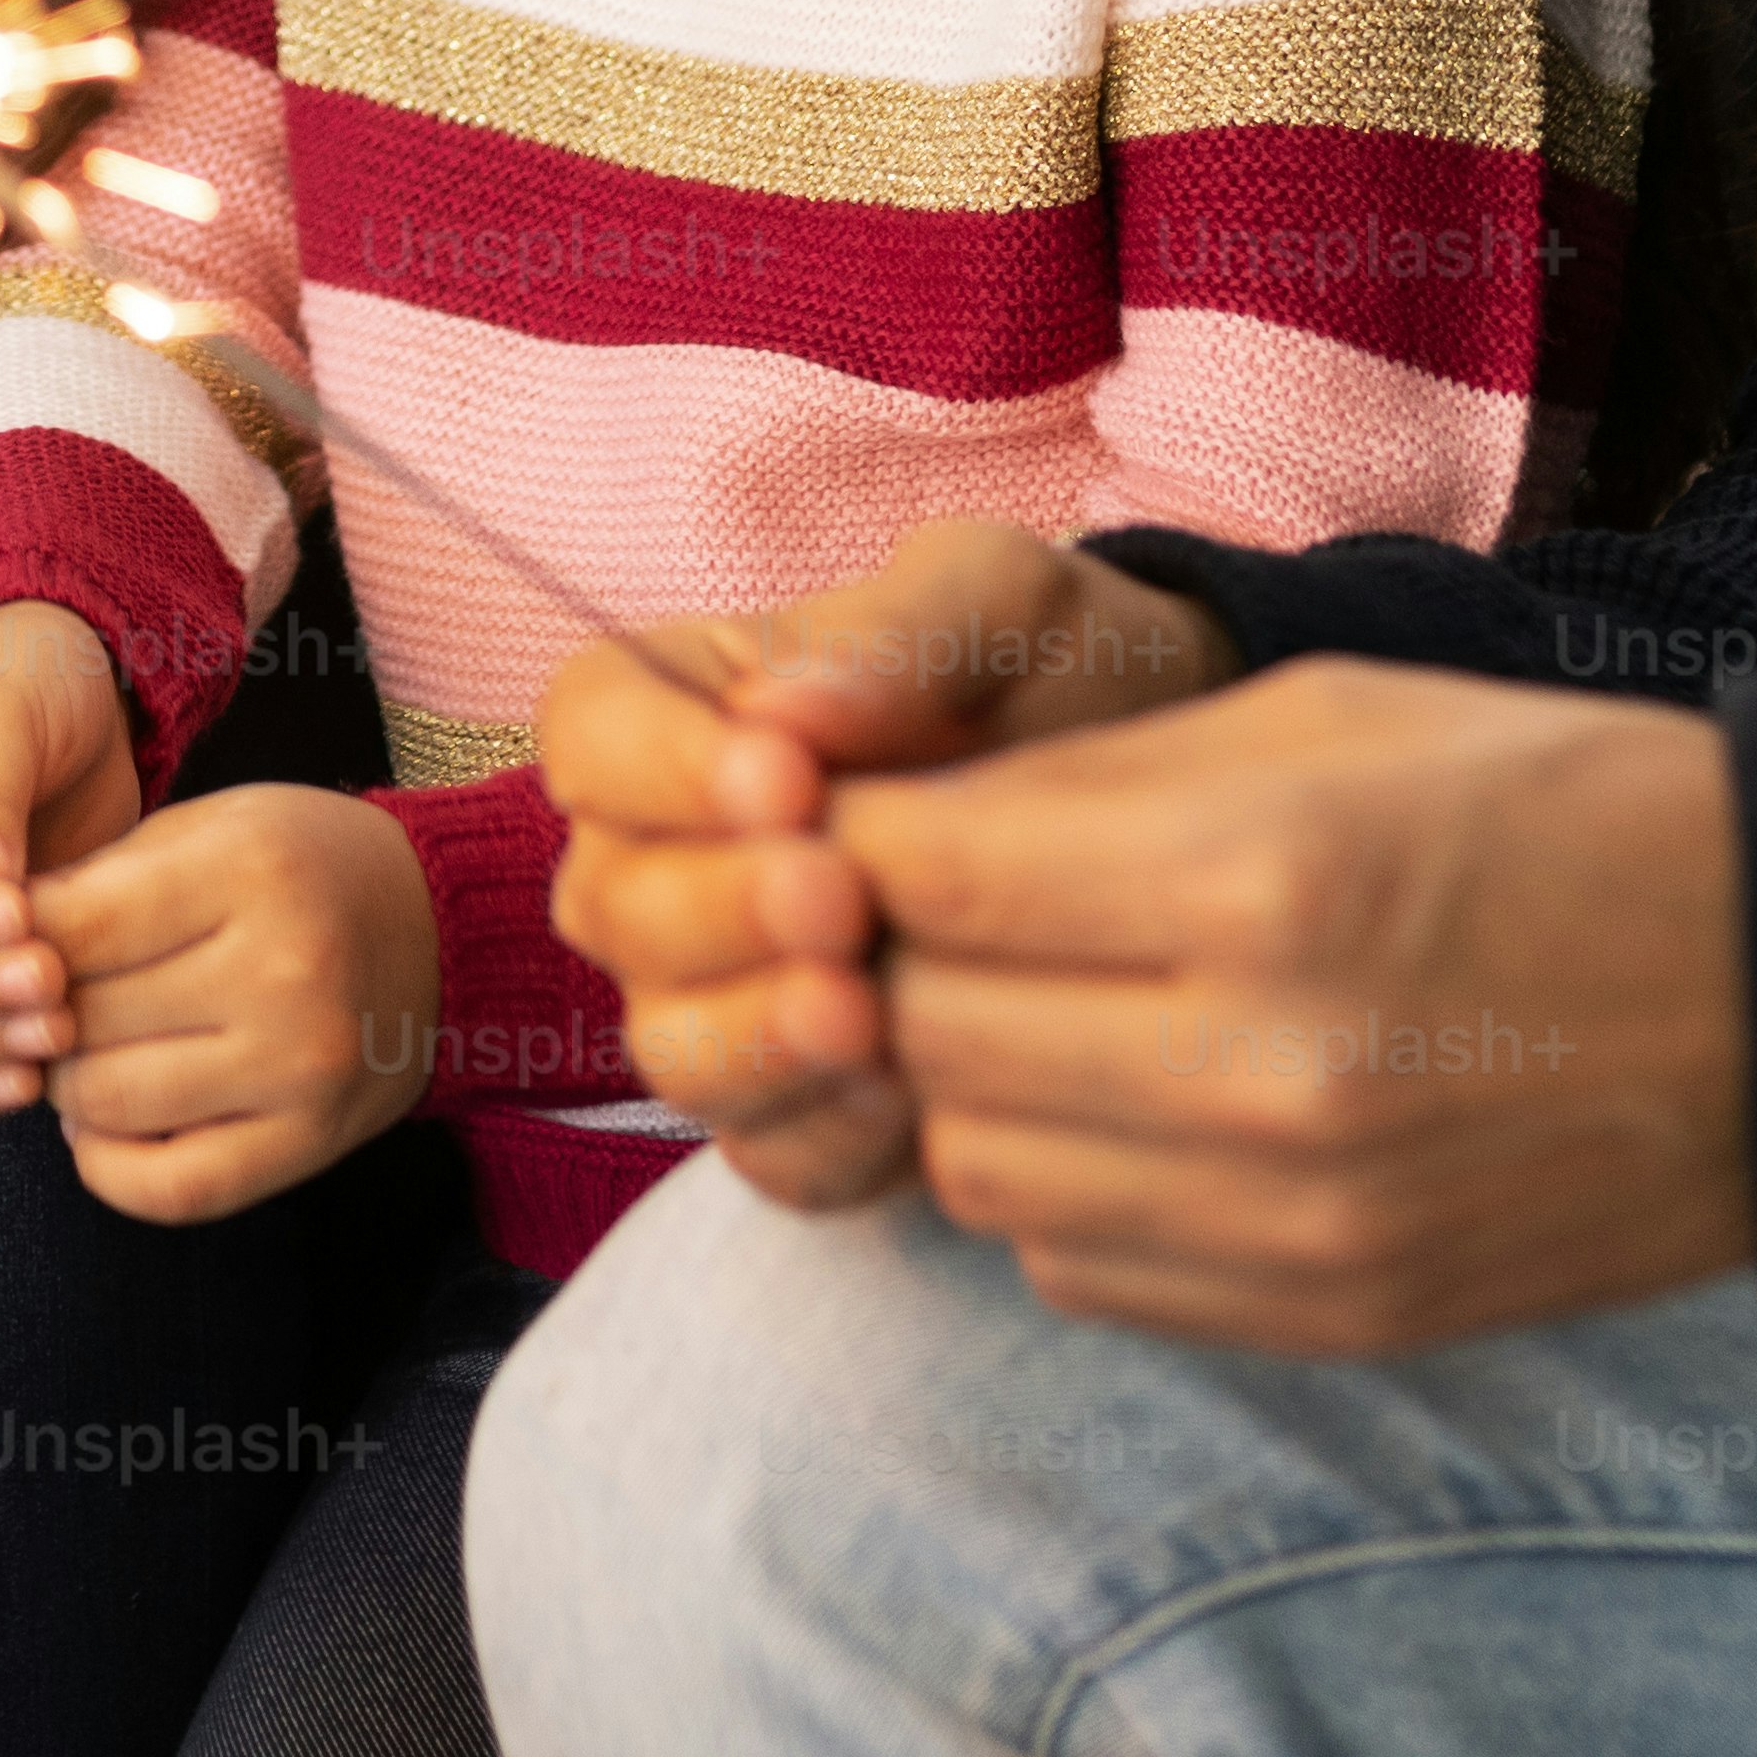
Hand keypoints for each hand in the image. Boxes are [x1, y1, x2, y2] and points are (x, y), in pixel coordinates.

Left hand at [39, 780, 446, 1225]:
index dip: (10, 943)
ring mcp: (300, 1067)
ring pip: (108, 1105)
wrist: (436, 930)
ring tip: (79, 1052)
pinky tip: (106, 1123)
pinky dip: (109, 1166)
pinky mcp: (311, 1142)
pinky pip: (170, 1188)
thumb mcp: (204, 830)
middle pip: (81, 1020)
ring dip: (66, 1086)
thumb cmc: (295, 867)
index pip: (72, 927)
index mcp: (248, 871)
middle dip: (35, 1014)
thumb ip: (95, 882)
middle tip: (39, 1004)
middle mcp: (281, 972)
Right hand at [541, 522, 1227, 1208]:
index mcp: (677, 712)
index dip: (663, 769)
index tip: (787, 779)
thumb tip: (779, 704)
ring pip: (672, 1045)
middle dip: (717, 910)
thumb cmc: (1053, 671)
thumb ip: (896, 634)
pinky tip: (901, 1096)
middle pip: (614, 905)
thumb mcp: (999, 604)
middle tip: (836, 900)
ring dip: (754, 1037)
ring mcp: (723, 996)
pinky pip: (769, 1151)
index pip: (594, 736)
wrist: (1162, 808)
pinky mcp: (801, 1107)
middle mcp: (666, 862)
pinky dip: (820, 1133)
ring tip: (861, 1013)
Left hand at [839, 657, 1754, 1352]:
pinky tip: (1136, 1106)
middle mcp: (1261, 1073)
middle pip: (928, 1030)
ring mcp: (1298, 1221)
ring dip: (977, 1081)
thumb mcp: (1321, 715)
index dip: (866, 833)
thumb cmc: (1550, 804)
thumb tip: (887, 823)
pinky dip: (1067, 1188)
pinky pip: (1080, 1270)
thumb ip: (1089, 777)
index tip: (873, 812)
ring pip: (982, 1168)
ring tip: (1053, 1005)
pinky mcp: (1334, 1312)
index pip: (926, 876)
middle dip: (903, 959)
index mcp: (1256, 883)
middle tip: (953, 908)